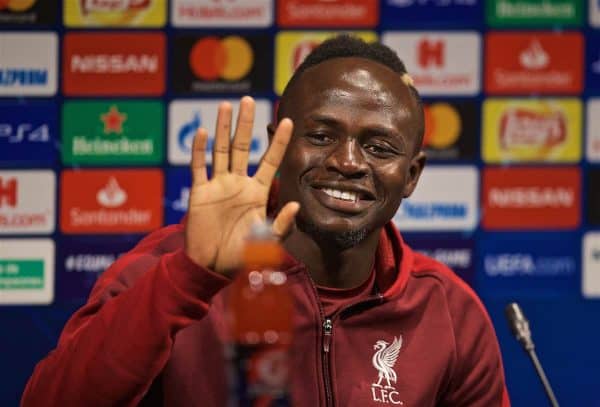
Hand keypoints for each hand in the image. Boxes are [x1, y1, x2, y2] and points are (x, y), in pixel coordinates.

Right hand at [184, 96, 298, 275]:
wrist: (212, 267)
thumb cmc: (242, 256)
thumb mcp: (267, 242)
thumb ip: (282, 224)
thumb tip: (297, 205)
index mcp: (257, 193)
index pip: (270, 161)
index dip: (277, 142)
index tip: (287, 121)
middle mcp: (238, 184)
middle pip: (243, 147)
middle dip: (246, 124)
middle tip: (250, 100)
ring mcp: (218, 186)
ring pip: (221, 151)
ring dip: (223, 129)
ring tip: (227, 105)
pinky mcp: (200, 193)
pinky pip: (199, 168)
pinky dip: (200, 151)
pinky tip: (204, 132)